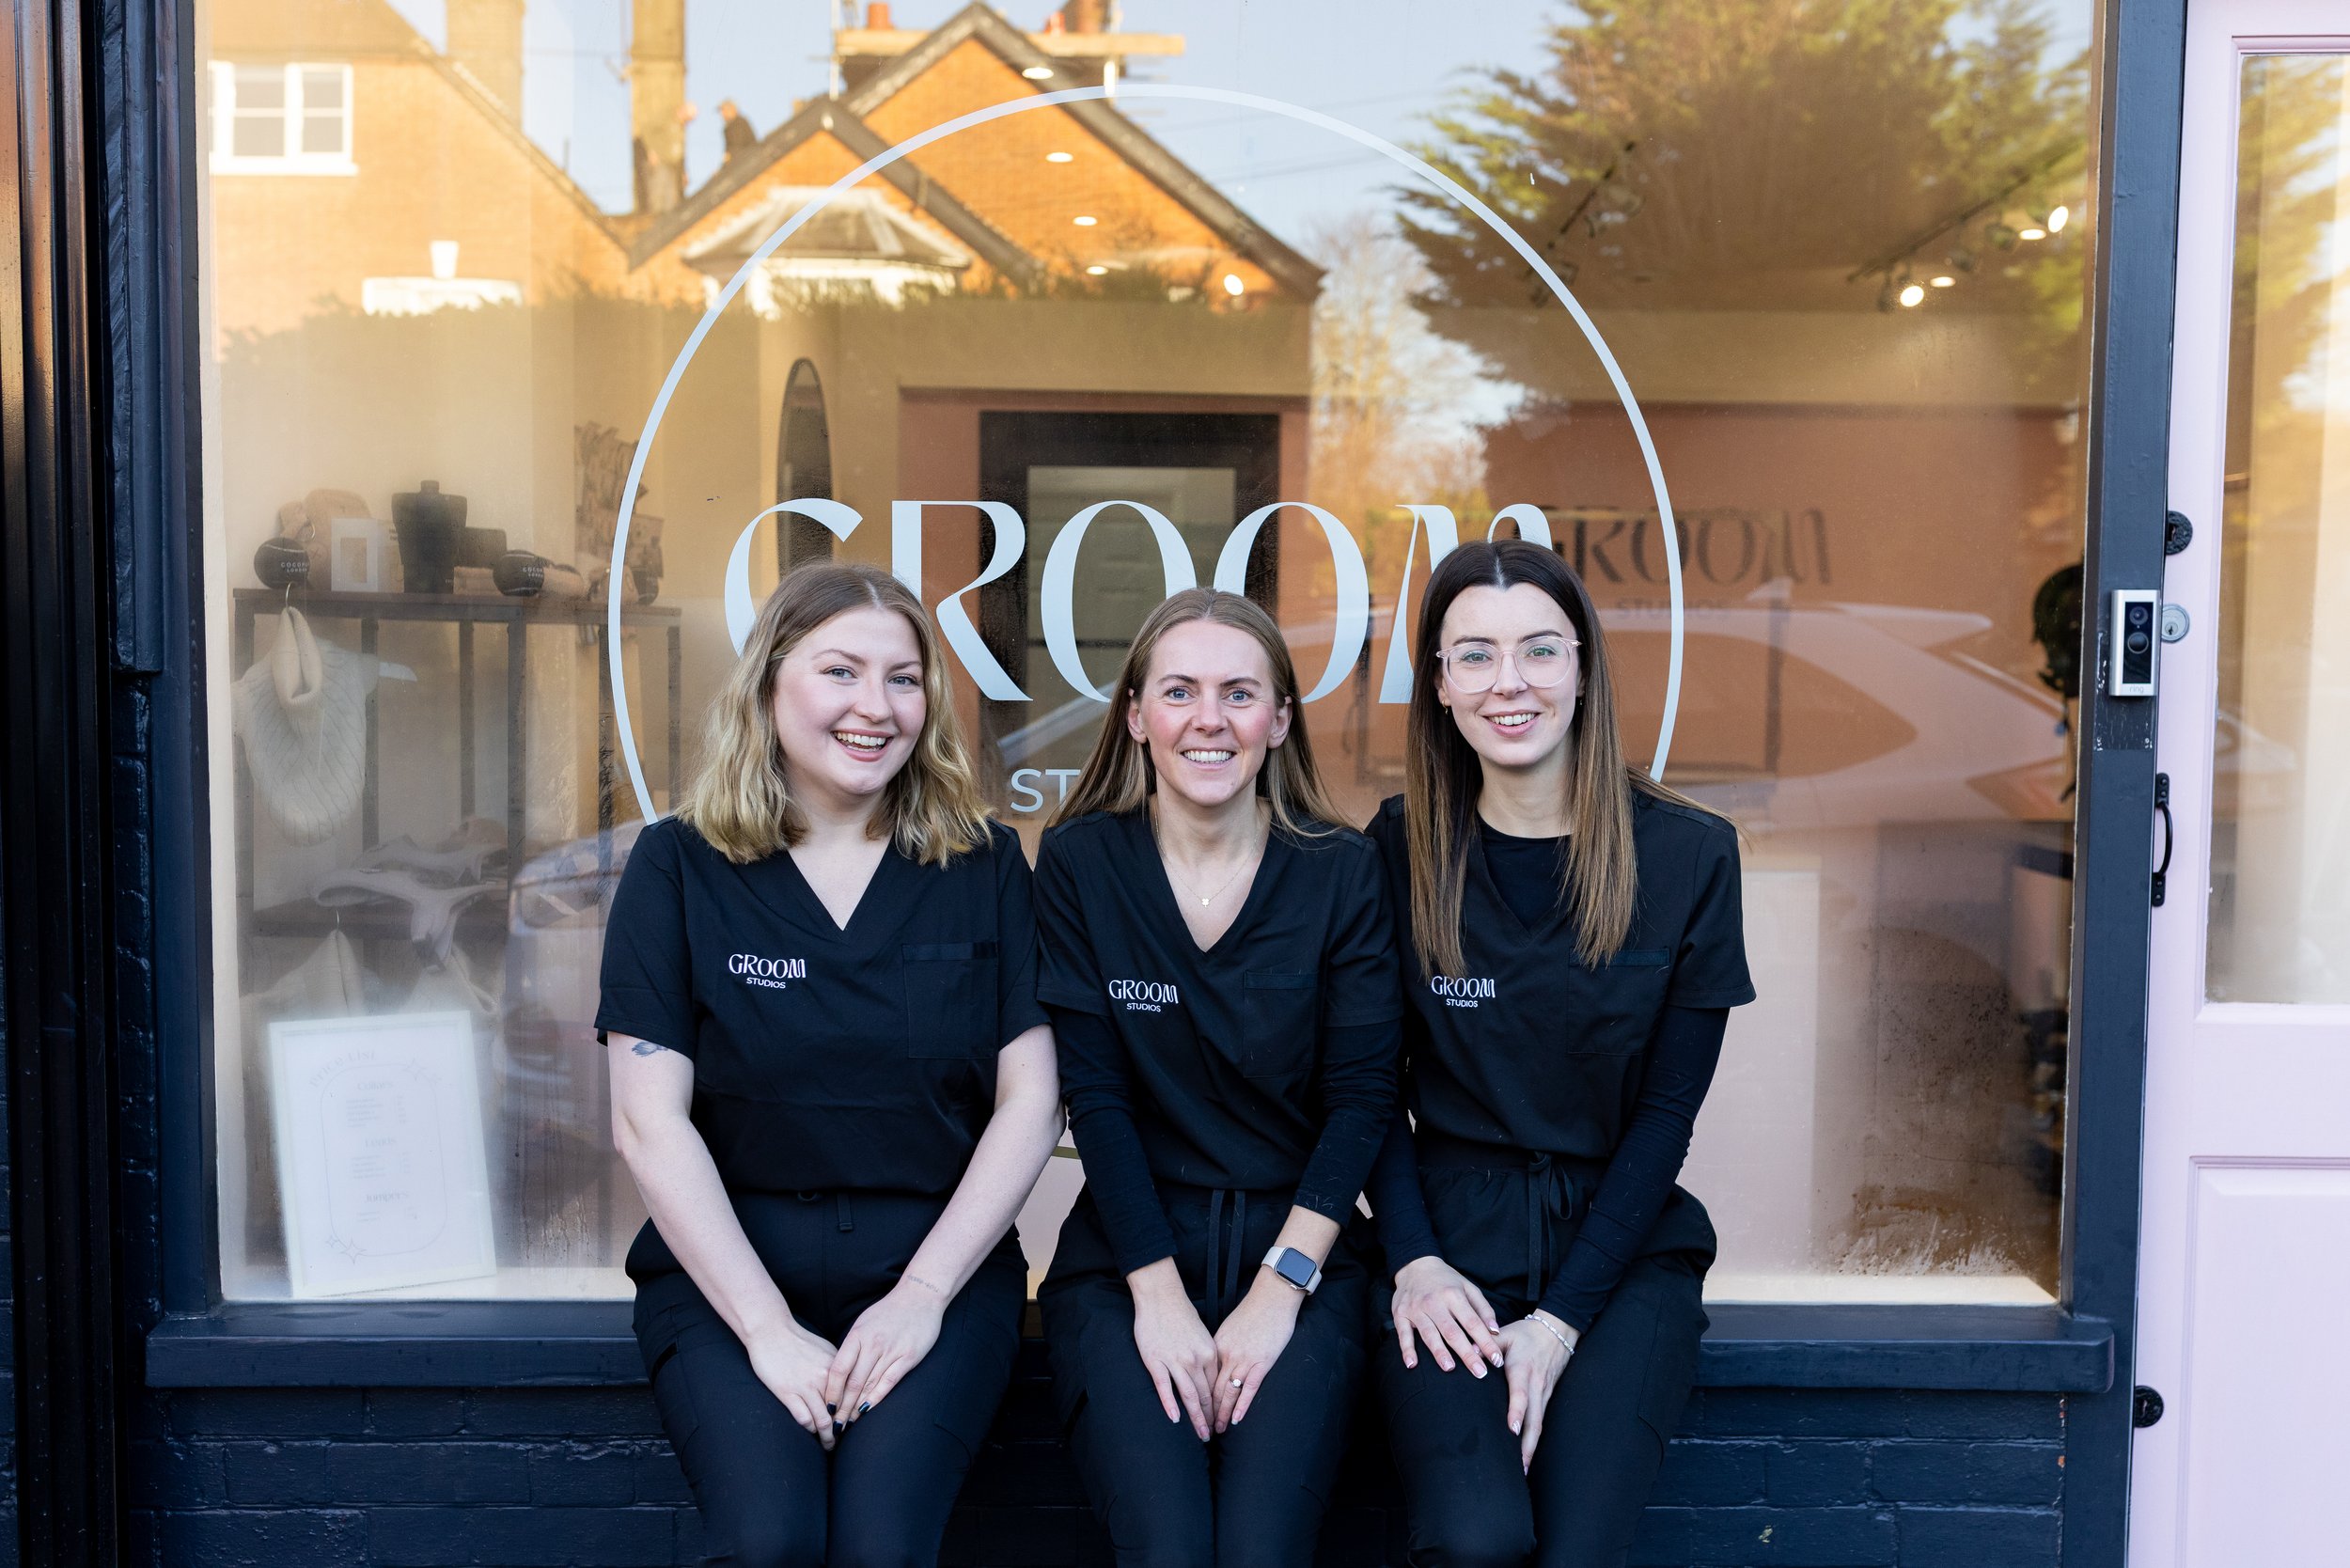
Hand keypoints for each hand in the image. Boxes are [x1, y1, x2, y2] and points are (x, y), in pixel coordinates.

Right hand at [744, 1318, 842, 1450]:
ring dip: (827, 1437)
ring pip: (824, 1421)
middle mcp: (824, 1378)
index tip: (852, 1425)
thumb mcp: (824, 1350)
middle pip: (840, 1413)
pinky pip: (803, 1418)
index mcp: (837, 1367)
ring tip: (828, 1446)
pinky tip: (809, 1432)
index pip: (851, 1397)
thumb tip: (846, 1386)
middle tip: (842, 1441)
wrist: (770, 1331)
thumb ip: (837, 1368)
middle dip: (842, 1430)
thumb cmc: (797, 1340)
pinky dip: (809, 1429)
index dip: (853, 1414)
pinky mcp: (787, 1392)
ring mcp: (806, 1386)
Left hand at [827, 1275, 948, 1427]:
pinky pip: (889, 1382)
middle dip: (841, 1407)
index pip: (839, 1369)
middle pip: (853, 1382)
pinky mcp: (908, 1357)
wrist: (920, 1296)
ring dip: (856, 1407)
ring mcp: (891, 1351)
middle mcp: (873, 1344)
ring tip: (848, 1424)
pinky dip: (877, 1398)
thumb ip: (852, 1346)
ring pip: (869, 1385)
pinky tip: (867, 1410)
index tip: (825, 1407)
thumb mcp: (864, 1323)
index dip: (831, 1391)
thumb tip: (838, 1371)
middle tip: (834, 1426)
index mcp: (858, 1335)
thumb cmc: (889, 1311)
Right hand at [1128, 1260, 1217, 1439]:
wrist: (1161, 1296)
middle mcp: (1195, 1360)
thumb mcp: (1202, 1335)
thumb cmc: (1181, 1314)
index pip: (1216, 1387)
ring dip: (1196, 1418)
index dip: (1219, 1406)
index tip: (1220, 1420)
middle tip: (1212, 1435)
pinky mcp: (1156, 1360)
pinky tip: (1175, 1419)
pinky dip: (1170, 1404)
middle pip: (1205, 1395)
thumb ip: (1206, 1356)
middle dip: (1210, 1417)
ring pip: (1188, 1396)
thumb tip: (1210, 1375)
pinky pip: (1164, 1387)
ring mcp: (1175, 1361)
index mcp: (1209, 1353)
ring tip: (1200, 1434)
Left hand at [1212, 1274, 1303, 1430]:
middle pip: (1213, 1388)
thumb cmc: (1253, 1311)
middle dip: (1207, 1410)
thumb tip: (1215, 1362)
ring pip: (1229, 1391)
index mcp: (1217, 1346)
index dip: (1199, 1397)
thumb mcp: (1229, 1328)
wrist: (1272, 1298)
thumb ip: (1222, 1347)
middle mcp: (1227, 1354)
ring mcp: (1244, 1359)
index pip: (1204, 1378)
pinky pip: (1249, 1388)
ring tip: (1218, 1429)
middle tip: (1203, 1428)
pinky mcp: (1262, 1361)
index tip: (1196, 1411)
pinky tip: (1236, 1419)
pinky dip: (1242, 1405)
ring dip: (1222, 1413)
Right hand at [1391, 1255, 1502, 1375]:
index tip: (1496, 1360)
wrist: (1415, 1265)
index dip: (1486, 1342)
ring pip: (1429, 1333)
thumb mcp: (1468, 1288)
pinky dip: (1406, 1349)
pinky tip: (1412, 1364)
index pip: (1473, 1323)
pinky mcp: (1400, 1314)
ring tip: (1450, 1368)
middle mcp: (1434, 1302)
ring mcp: (1415, 1308)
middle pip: (1452, 1331)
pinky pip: (1403, 1333)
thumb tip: (1495, 1331)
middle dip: (1467, 1354)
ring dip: (1439, 1352)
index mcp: (1453, 1295)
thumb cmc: (1446, 1281)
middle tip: (1480, 1373)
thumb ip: (1483, 1309)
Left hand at [1497, 1311, 1579, 1471]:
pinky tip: (1527, 1455)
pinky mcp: (1547, 1397)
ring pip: (1539, 1425)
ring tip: (1523, 1471)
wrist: (1556, 1331)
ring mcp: (1544, 1394)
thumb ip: (1487, 1344)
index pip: (1520, 1394)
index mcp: (1523, 1370)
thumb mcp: (1505, 1334)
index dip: (1517, 1412)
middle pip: (1534, 1420)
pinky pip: (1541, 1421)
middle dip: (1527, 1445)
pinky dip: (1535, 1439)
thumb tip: (1469, 1353)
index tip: (1512, 1429)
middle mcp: (1536, 1386)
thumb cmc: (1526, 1334)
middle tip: (1519, 1468)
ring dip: (1532, 1448)